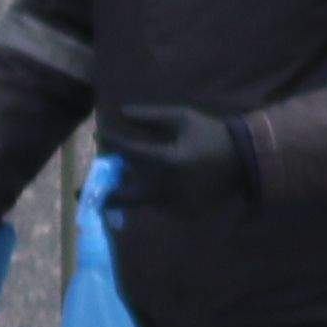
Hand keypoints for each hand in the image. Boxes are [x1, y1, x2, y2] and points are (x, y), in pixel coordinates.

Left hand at [100, 103, 255, 213]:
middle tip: (81, 194)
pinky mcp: (183, 214)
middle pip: (125, 195)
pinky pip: (159, 205)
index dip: (110, 141)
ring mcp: (175, 205)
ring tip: (119, 180)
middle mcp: (167, 188)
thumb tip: (121, 112)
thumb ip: (150, 116)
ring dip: (130, 189)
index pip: (127, 152)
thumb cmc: (211, 134)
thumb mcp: (182, 117)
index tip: (99, 135)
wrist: (245, 161)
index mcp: (166, 161)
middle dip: (103, 194)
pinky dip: (152, 194)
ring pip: (141, 200)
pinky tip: (153, 182)